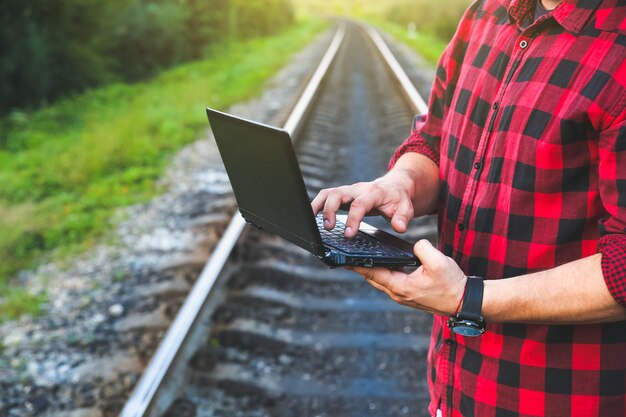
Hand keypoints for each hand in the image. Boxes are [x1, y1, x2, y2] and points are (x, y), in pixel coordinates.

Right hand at [311, 169, 416, 237]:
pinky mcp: (343, 195)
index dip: (352, 219)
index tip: (348, 234)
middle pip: (338, 194)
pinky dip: (317, 205)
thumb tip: (399, 227)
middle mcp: (358, 189)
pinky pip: (326, 196)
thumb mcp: (406, 208)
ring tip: (313, 223)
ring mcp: (348, 191)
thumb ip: (403, 217)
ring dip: (318, 206)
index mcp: (373, 193)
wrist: (395, 186)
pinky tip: (311, 217)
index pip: (360, 204)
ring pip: (328, 193)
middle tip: (329, 228)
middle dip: (330, 210)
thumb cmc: (398, 199)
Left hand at [351, 239, 466, 315]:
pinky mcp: (409, 295)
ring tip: (359, 258)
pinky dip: (383, 273)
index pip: (372, 273)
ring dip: (370, 270)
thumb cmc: (452, 284)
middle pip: (373, 278)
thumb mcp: (438, 261)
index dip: (357, 265)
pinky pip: (390, 282)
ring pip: (381, 281)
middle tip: (345, 255)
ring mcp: (403, 296)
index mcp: (401, 286)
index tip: (343, 259)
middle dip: (359, 267)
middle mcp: (398, 294)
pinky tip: (382, 263)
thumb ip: (422, 248)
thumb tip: (413, 245)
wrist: (465, 301)